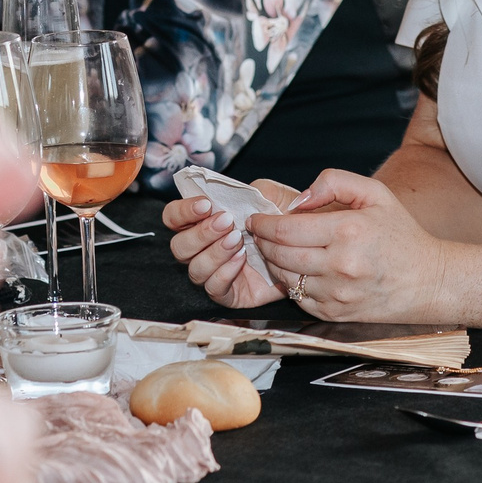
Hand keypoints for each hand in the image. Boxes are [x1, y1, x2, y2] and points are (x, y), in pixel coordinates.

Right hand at [160, 178, 300, 309]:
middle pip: (178, 246)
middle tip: (226, 222)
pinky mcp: (228, 293)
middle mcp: (203, 249)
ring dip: (214, 253)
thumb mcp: (272, 196)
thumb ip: (251, 189)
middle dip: (200, 233)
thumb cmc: (286, 221)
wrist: (308, 249)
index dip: (182, 211)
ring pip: (194, 269)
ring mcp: (214, 272)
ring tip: (238, 241)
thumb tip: (231, 193)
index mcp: (204, 222)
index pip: (173, 218)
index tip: (206, 205)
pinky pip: (214, 288)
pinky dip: (225, 273)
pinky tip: (241, 260)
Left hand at [248, 170, 453, 322]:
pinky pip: (298, 298)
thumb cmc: (400, 235)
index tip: (256, 220)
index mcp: (348, 231)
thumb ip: (334, 182)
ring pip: (286, 277)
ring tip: (275, 249)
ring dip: (273, 262)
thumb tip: (298, 199)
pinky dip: (290, 283)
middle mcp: (340, 265)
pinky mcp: (334, 314)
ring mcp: (336, 294)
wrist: (427, 281)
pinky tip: (296, 269)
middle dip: (262, 242)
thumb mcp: (375, 193)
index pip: (286, 229)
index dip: (263, 224)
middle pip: (279, 254)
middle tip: (259, 233)